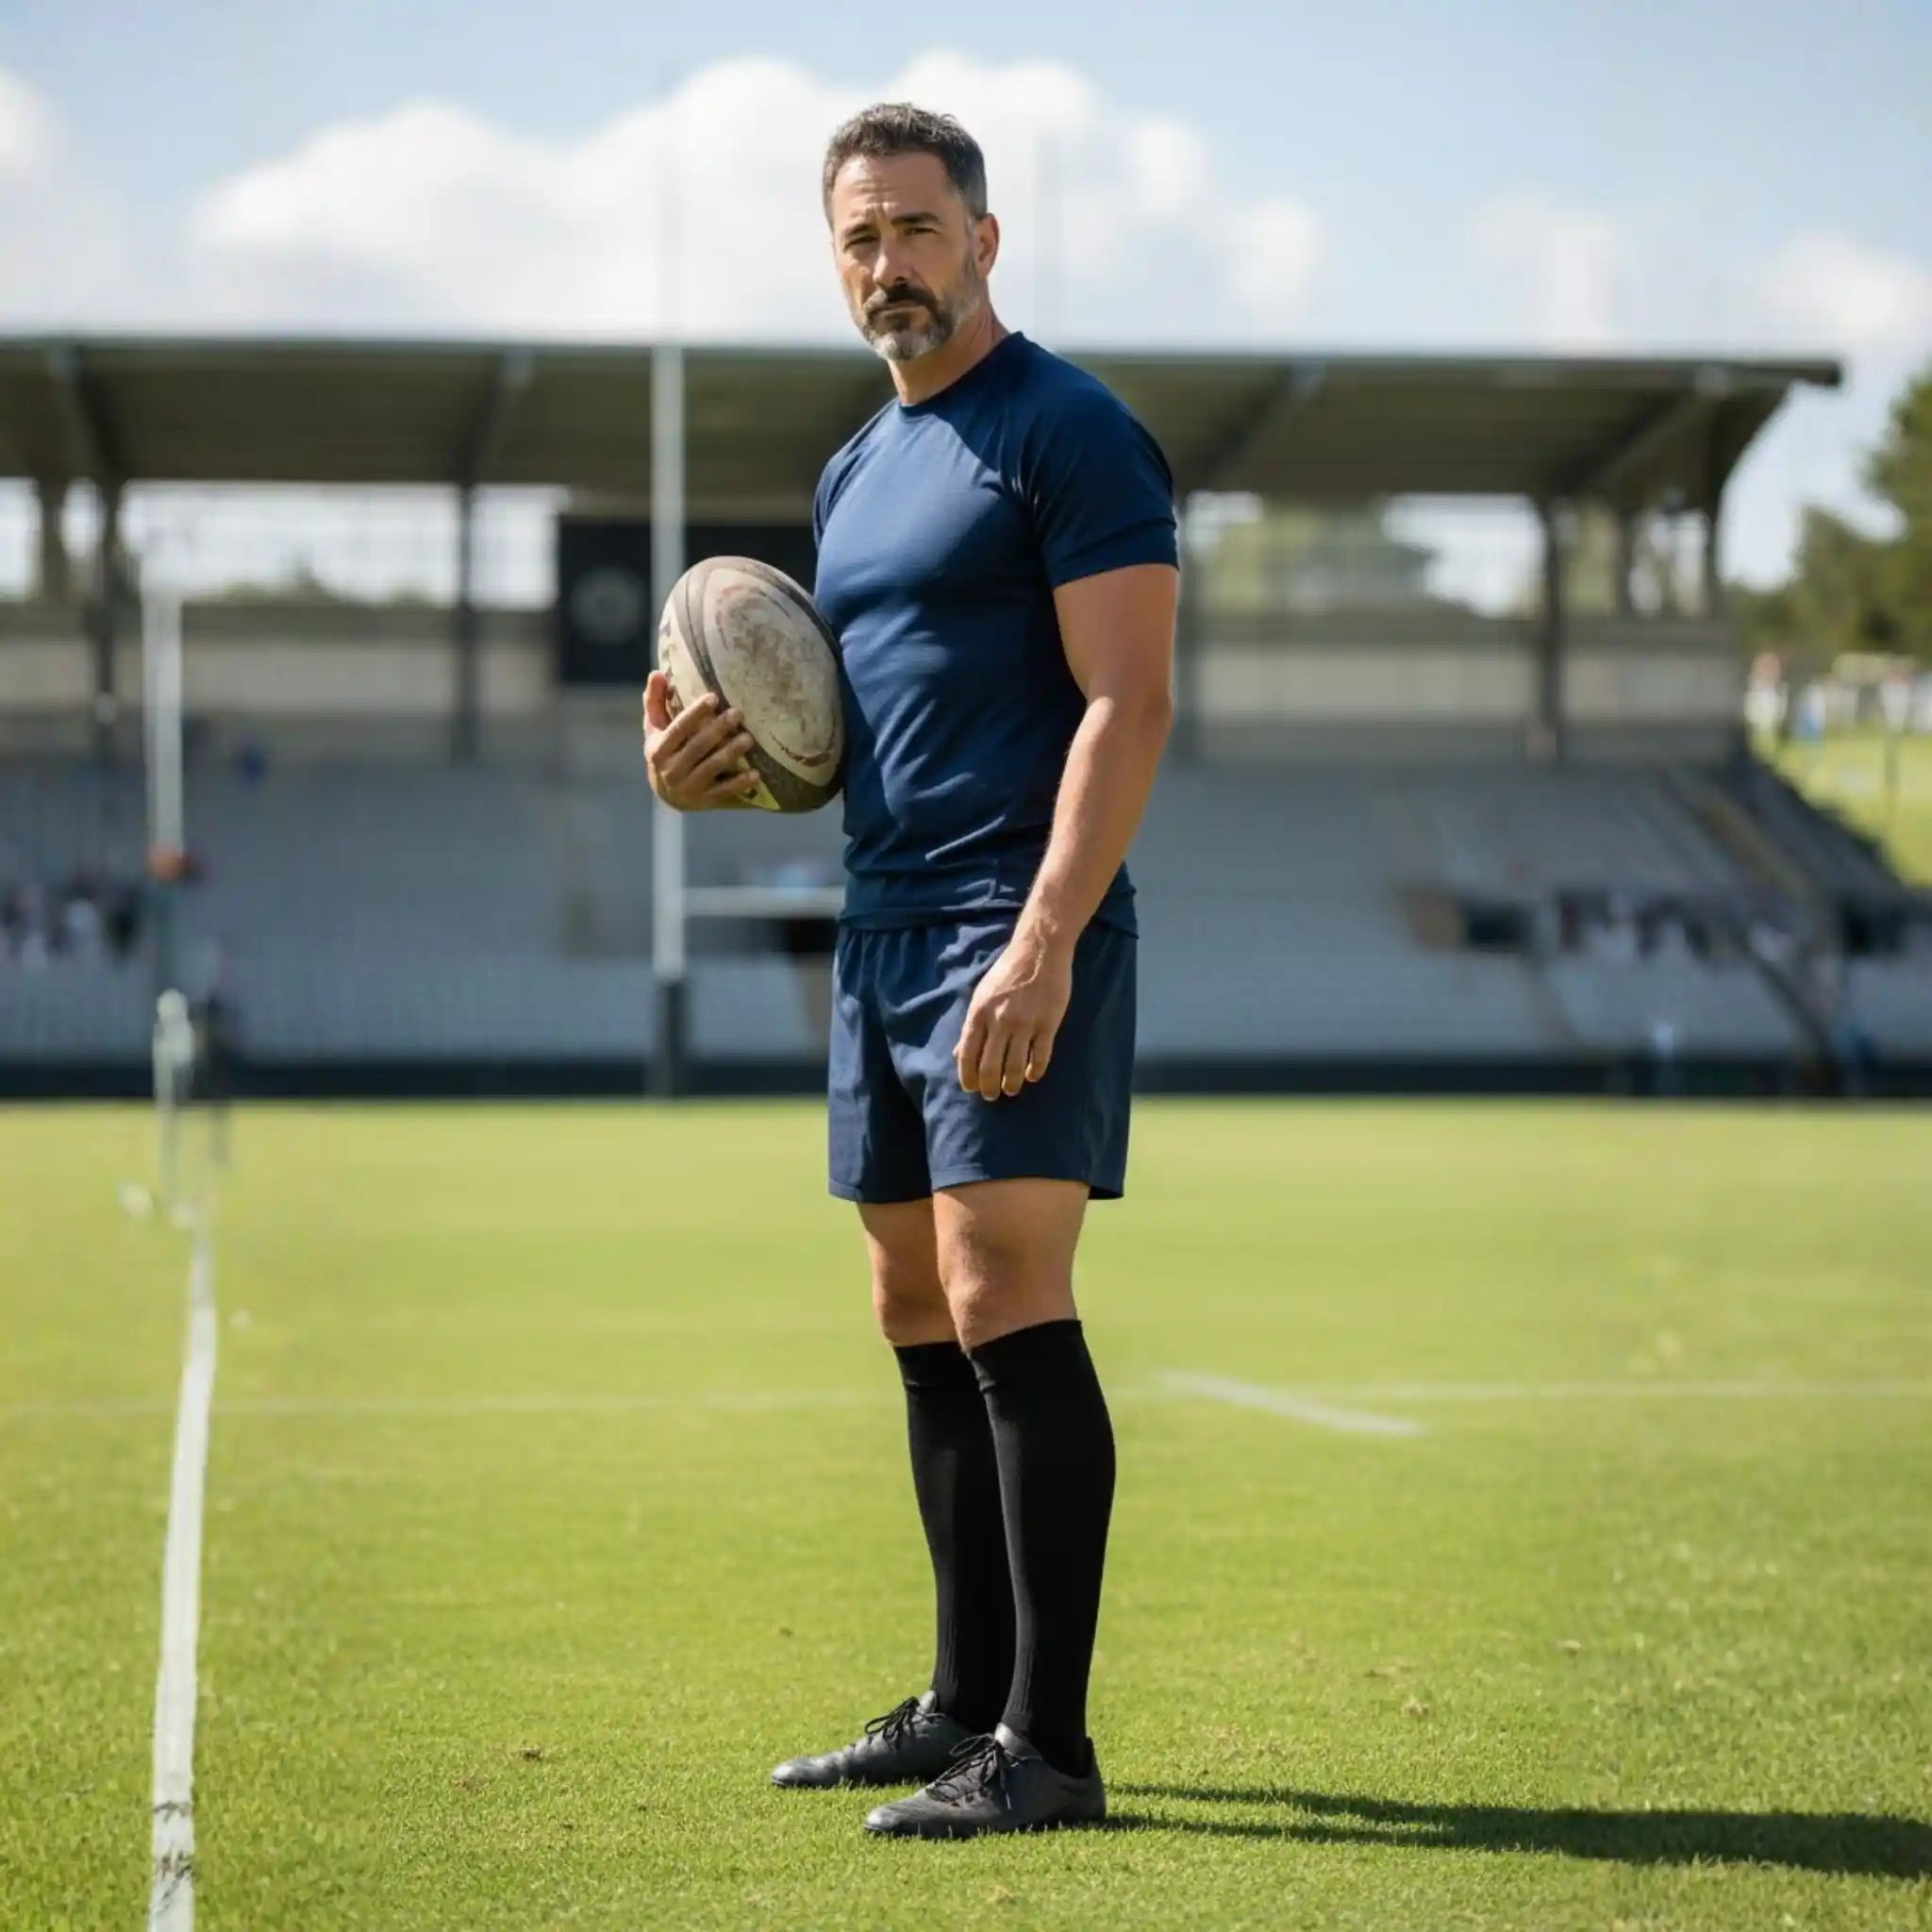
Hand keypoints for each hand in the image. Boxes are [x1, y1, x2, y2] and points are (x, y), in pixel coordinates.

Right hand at [642, 672, 761, 809]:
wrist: (665, 793)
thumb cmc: (664, 751)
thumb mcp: (654, 728)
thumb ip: (655, 701)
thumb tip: (657, 673)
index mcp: (658, 749)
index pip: (678, 728)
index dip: (695, 713)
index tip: (714, 697)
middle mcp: (671, 770)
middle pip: (697, 747)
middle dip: (718, 729)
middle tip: (738, 713)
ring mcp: (688, 787)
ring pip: (712, 768)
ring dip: (730, 753)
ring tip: (748, 738)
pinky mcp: (704, 800)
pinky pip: (724, 791)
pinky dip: (740, 784)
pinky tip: (755, 774)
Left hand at [955, 930, 1073, 1100]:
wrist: (1039, 951)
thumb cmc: (1007, 972)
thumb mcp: (981, 995)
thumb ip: (972, 1025)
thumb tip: (958, 1053)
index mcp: (979, 1013)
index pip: (967, 1054)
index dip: (968, 1077)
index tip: (971, 1088)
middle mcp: (999, 1021)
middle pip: (990, 1066)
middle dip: (989, 1087)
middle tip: (992, 1096)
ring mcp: (1025, 1024)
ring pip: (1014, 1066)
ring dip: (1011, 1084)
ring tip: (1011, 1090)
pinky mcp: (1048, 1024)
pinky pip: (1040, 1057)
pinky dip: (1034, 1072)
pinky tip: (1031, 1076)